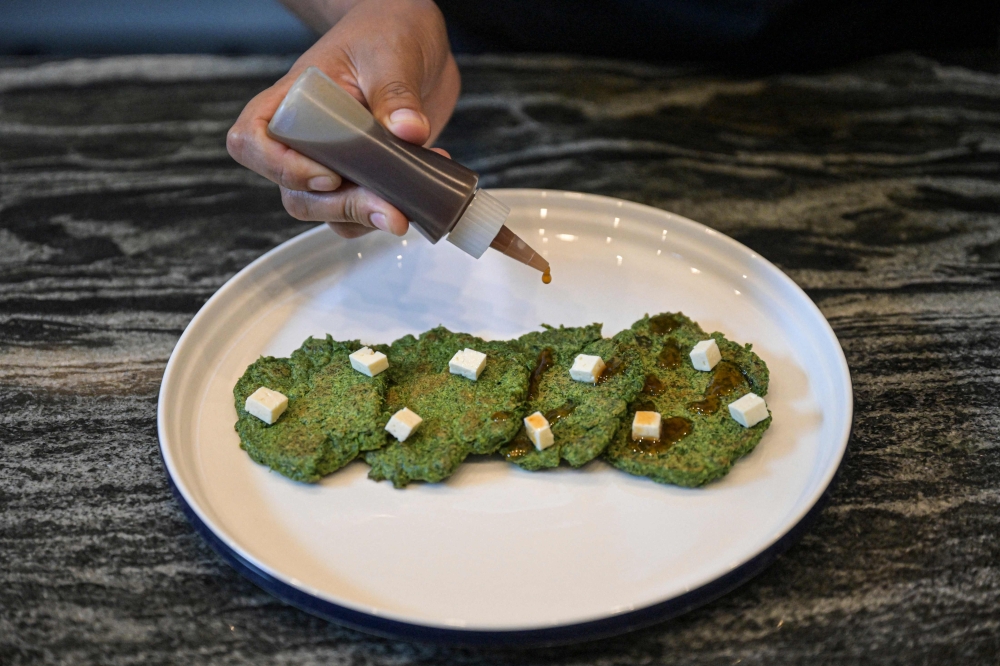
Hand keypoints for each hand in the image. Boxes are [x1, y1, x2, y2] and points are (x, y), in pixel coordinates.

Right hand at [227, 0, 459, 237]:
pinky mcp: (367, 174)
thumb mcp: (391, 55)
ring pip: (329, 210)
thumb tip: (408, 131)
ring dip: (367, 216)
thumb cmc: (386, 31)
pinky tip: (420, 189)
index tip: (328, 175)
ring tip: (409, 201)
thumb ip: (396, 94)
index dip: (280, 168)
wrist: (416, 38)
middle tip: (389, 210)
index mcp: (293, 100)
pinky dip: (390, 210)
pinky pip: (363, 210)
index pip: (252, 141)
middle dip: (340, 207)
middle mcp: (306, 136)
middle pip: (295, 192)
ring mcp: (336, 160)